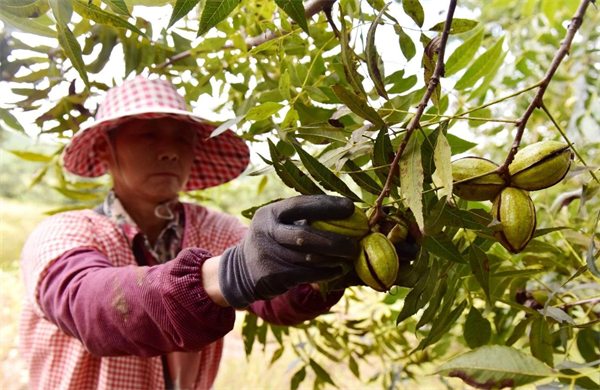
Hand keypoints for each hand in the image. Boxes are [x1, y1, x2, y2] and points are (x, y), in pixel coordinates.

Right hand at [218, 195, 359, 308]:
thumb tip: (346, 213)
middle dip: (335, 239)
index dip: (326, 205)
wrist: (240, 271)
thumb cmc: (272, 242)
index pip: (300, 204)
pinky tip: (338, 270)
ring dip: (333, 258)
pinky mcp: (273, 276)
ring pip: (308, 258)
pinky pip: (307, 274)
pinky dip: (326, 272)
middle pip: (305, 235)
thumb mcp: (277, 224)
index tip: (350, 207)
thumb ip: (302, 218)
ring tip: (350, 256)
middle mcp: (267, 232)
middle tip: (356, 243)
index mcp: (270, 213)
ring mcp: (268, 255)